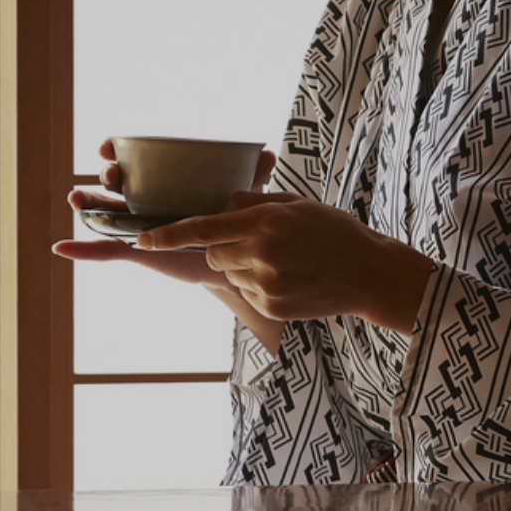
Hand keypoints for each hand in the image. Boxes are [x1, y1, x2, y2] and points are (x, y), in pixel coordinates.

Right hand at [48, 139, 278, 291]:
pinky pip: (102, 251)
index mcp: (160, 183)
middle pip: (114, 183)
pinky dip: (80, 250)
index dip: (116, 150)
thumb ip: (253, 174)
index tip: (110, 145)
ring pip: (102, 211)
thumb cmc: (231, 224)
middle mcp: (143, 201)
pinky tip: (61, 247)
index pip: (131, 160)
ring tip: (77, 198)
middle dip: (106, 174)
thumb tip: (268, 152)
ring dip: (86, 203)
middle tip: (111, 171)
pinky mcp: (135, 250)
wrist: (232, 262)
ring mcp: (136, 226)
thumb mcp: (243, 197)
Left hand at [137, 191, 438, 335]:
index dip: (166, 235)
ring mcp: (264, 284)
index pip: (201, 228)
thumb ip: (253, 204)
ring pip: (228, 273)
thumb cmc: (333, 232)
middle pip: (212, 253)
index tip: (140, 240)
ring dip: (241, 265)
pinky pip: (246, 291)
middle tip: (255, 242)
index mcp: (264, 223)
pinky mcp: (270, 306)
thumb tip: (220, 207)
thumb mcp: (295, 204)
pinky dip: (257, 284)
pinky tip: (288, 278)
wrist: (370, 274)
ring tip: (280, 261)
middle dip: (222, 246)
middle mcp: (260, 254)